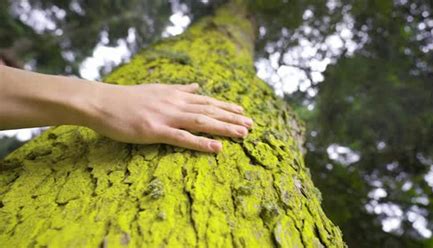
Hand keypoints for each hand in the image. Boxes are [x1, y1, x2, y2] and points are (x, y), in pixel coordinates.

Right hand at [86, 83, 251, 152]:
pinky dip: (202, 143)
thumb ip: (179, 88)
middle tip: (251, 125)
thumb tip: (197, 86)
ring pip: (202, 122)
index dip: (226, 107)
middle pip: (209, 111)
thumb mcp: (157, 88)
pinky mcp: (155, 130)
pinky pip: (182, 138)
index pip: (207, 101)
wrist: (101, 101)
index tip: (242, 111)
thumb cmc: (127, 98)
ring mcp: (166, 117)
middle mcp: (175, 104)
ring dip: (224, 128)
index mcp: (175, 95)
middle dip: (232, 118)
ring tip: (243, 134)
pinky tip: (218, 148)